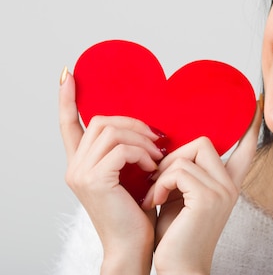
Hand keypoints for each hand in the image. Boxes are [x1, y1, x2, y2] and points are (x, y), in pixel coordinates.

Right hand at [59, 68, 163, 273]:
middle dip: (134, 123)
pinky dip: (143, 154)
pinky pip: (122, 148)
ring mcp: (81, 172)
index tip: (69, 74)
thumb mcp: (132, 173)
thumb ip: (127, 151)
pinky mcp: (94, 179)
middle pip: (101, 120)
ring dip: (143, 139)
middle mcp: (75, 166)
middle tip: (158, 140)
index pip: (69, 124)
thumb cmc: (138, 210)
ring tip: (159, 157)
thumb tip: (146, 126)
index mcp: (82, 163)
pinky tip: (153, 168)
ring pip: (112, 130)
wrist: (133, 245)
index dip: (68, 98)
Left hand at [145, 99, 261, 274]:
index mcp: (227, 185)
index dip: (251, 127)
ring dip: (162, 173)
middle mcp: (230, 185)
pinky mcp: (207, 198)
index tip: (257, 104)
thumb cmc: (175, 236)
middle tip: (157, 179)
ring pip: (187, 154)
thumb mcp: (181, 197)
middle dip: (174, 155)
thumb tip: (173, 149)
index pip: (246, 150)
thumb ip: (185, 173)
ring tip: (153, 195)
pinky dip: (160, 184)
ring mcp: (222, 191)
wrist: (178, 268)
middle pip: (204, 142)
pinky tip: (154, 201)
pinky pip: (178, 170)